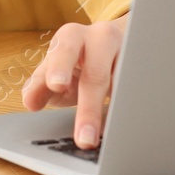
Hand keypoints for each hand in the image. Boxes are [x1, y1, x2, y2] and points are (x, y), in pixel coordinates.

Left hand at [21, 15, 128, 148]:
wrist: (115, 40)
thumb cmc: (80, 57)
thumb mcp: (57, 67)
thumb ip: (41, 83)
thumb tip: (30, 101)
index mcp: (72, 36)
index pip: (64, 51)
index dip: (60, 67)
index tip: (56, 85)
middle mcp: (101, 38)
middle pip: (96, 73)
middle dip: (89, 108)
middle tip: (85, 138)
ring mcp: (127, 50)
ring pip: (124, 83)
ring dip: (116, 114)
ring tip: (108, 138)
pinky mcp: (145, 65)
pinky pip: (141, 89)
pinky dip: (134, 109)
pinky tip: (129, 127)